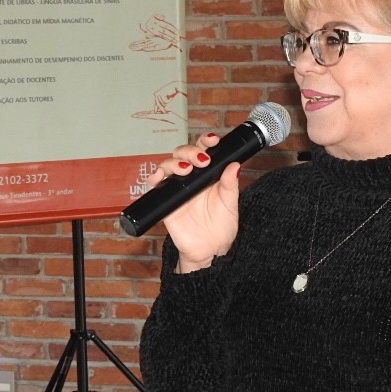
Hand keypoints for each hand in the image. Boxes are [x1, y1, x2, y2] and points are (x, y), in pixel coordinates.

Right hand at [145, 132, 238, 271]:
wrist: (209, 250)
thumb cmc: (221, 227)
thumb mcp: (230, 204)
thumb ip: (231, 185)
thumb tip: (235, 165)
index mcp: (208, 175)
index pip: (204, 150)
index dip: (205, 141)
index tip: (212, 140)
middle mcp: (191, 178)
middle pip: (184, 153)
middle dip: (190, 151)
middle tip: (201, 160)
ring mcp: (177, 188)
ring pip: (168, 165)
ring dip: (174, 162)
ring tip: (186, 170)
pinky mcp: (166, 201)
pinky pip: (155, 185)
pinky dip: (154, 177)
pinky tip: (160, 177)